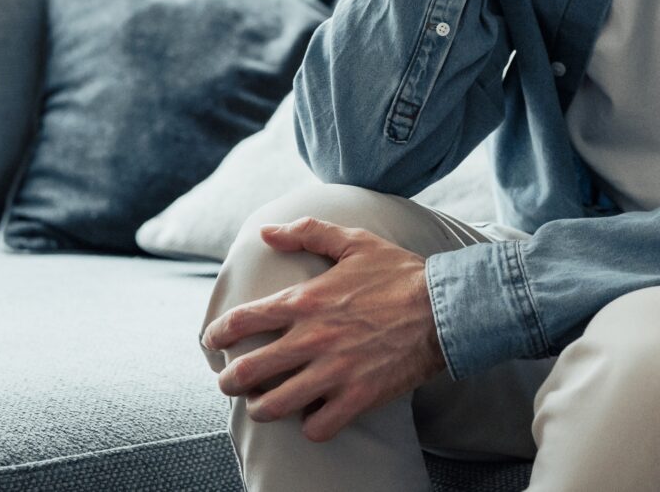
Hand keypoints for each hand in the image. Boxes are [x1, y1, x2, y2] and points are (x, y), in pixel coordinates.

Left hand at [200, 217, 446, 442]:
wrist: (445, 308)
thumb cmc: (399, 273)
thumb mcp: (353, 241)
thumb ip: (307, 233)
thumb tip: (266, 232)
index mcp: (305, 301)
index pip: (242, 321)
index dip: (217, 335)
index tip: (213, 342)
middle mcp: (312, 338)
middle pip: (247, 372)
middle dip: (229, 381)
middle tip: (231, 382)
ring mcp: (333, 371)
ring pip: (273, 406)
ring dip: (261, 408)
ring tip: (263, 405)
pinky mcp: (357, 397)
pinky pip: (316, 427)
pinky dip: (309, 426)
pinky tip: (312, 416)